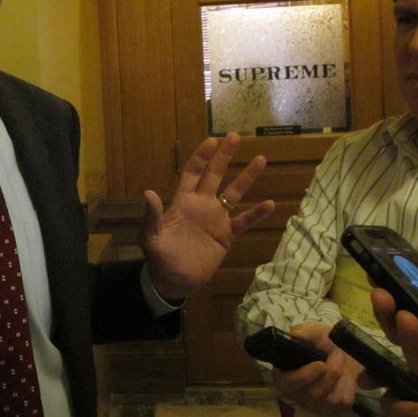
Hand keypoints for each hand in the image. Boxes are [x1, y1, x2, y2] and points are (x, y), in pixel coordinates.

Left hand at [139, 132, 273, 300]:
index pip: (193, 172)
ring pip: (234, 193)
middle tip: (234, 136)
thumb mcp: (151, 237)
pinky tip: (270, 204)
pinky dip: (256, 214)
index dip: (201, 157)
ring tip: (260, 159)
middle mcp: (202, 205)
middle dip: (224, 155)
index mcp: (183, 202)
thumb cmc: (160, 257)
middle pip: (215, 175)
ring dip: (246, 177)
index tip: (212, 140)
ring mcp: (216, 219)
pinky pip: (243, 221)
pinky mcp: (226, 235)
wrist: (174, 281)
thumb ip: (152, 216)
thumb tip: (147, 193)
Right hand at [270, 321, 363, 414]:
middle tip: (337, 353)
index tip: (320, 364)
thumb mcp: (310, 331)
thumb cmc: (319, 342)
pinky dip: (348, 386)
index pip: (289, 383)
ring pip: (329, 399)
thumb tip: (295, 335)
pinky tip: (344, 374)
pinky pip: (343, 401)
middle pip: (312, 394)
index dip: (304, 376)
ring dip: (339, 377)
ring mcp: (315, 403)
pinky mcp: (333, 408)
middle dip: (329, 374)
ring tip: (340, 358)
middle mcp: (297, 393)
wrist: (340, 349)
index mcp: (284, 375)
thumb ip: (302, 332)